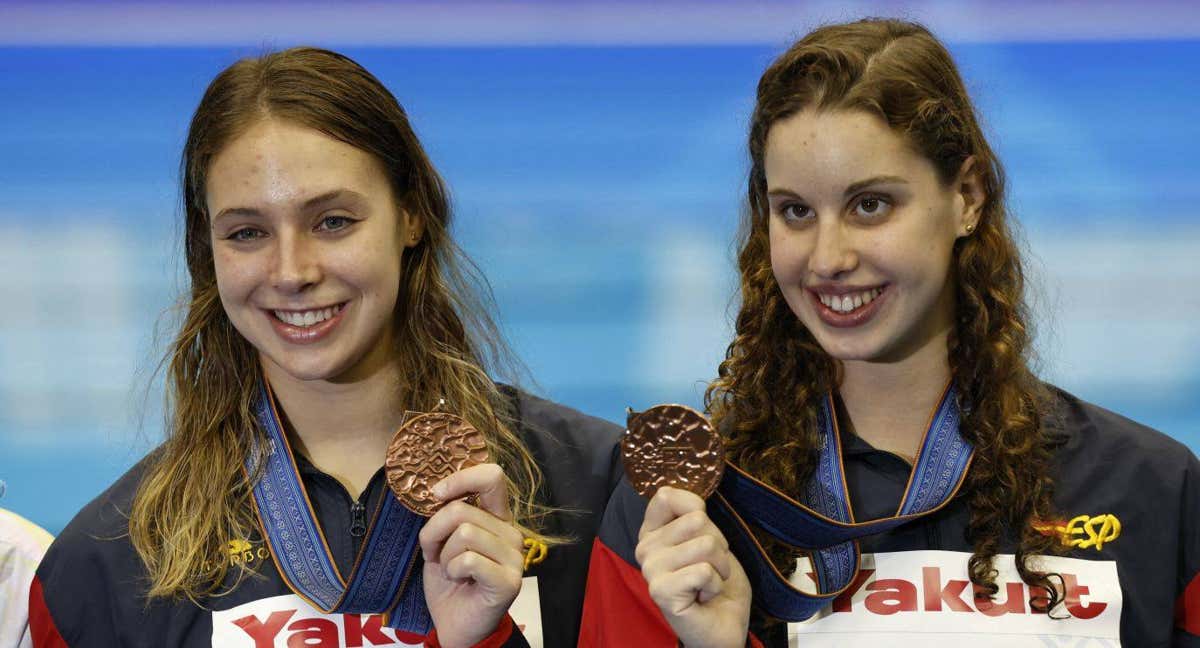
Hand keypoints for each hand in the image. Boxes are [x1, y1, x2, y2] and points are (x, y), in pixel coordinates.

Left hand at [419, 463, 525, 647]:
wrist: (455, 625)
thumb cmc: (450, 582)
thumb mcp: (443, 541)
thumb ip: (448, 516)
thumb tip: (438, 491)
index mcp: (497, 519)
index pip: (491, 478)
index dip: (461, 478)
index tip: (437, 494)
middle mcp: (511, 533)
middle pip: (462, 510)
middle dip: (434, 533)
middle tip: (435, 554)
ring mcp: (514, 557)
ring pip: (464, 534)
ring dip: (444, 556)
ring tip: (450, 570)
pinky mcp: (509, 581)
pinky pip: (469, 560)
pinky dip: (453, 570)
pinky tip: (459, 581)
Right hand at [635, 487, 750, 647]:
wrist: (724, 626)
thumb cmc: (716, 583)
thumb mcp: (709, 539)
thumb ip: (694, 518)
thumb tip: (694, 499)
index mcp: (653, 532)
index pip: (666, 496)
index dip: (696, 507)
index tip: (702, 531)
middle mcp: (645, 549)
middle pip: (696, 520)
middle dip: (717, 544)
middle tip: (709, 567)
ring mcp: (650, 570)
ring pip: (705, 544)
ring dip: (720, 566)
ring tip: (708, 582)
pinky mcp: (661, 591)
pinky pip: (704, 570)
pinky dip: (714, 584)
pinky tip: (703, 596)